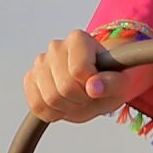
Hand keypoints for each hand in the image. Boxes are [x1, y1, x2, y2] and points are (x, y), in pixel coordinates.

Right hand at [23, 30, 152, 124]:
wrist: (98, 84)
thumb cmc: (111, 80)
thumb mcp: (122, 82)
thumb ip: (112, 83)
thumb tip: (93, 87)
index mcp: (79, 39)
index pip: (79, 71)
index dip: (92, 88)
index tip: (99, 86)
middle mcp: (56, 46)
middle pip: (63, 87)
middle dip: (80, 100)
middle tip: (89, 97)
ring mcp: (40, 62)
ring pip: (48, 98)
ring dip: (67, 108)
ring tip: (77, 100)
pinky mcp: (31, 79)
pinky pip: (36, 105)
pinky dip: (52, 113)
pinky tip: (63, 107)